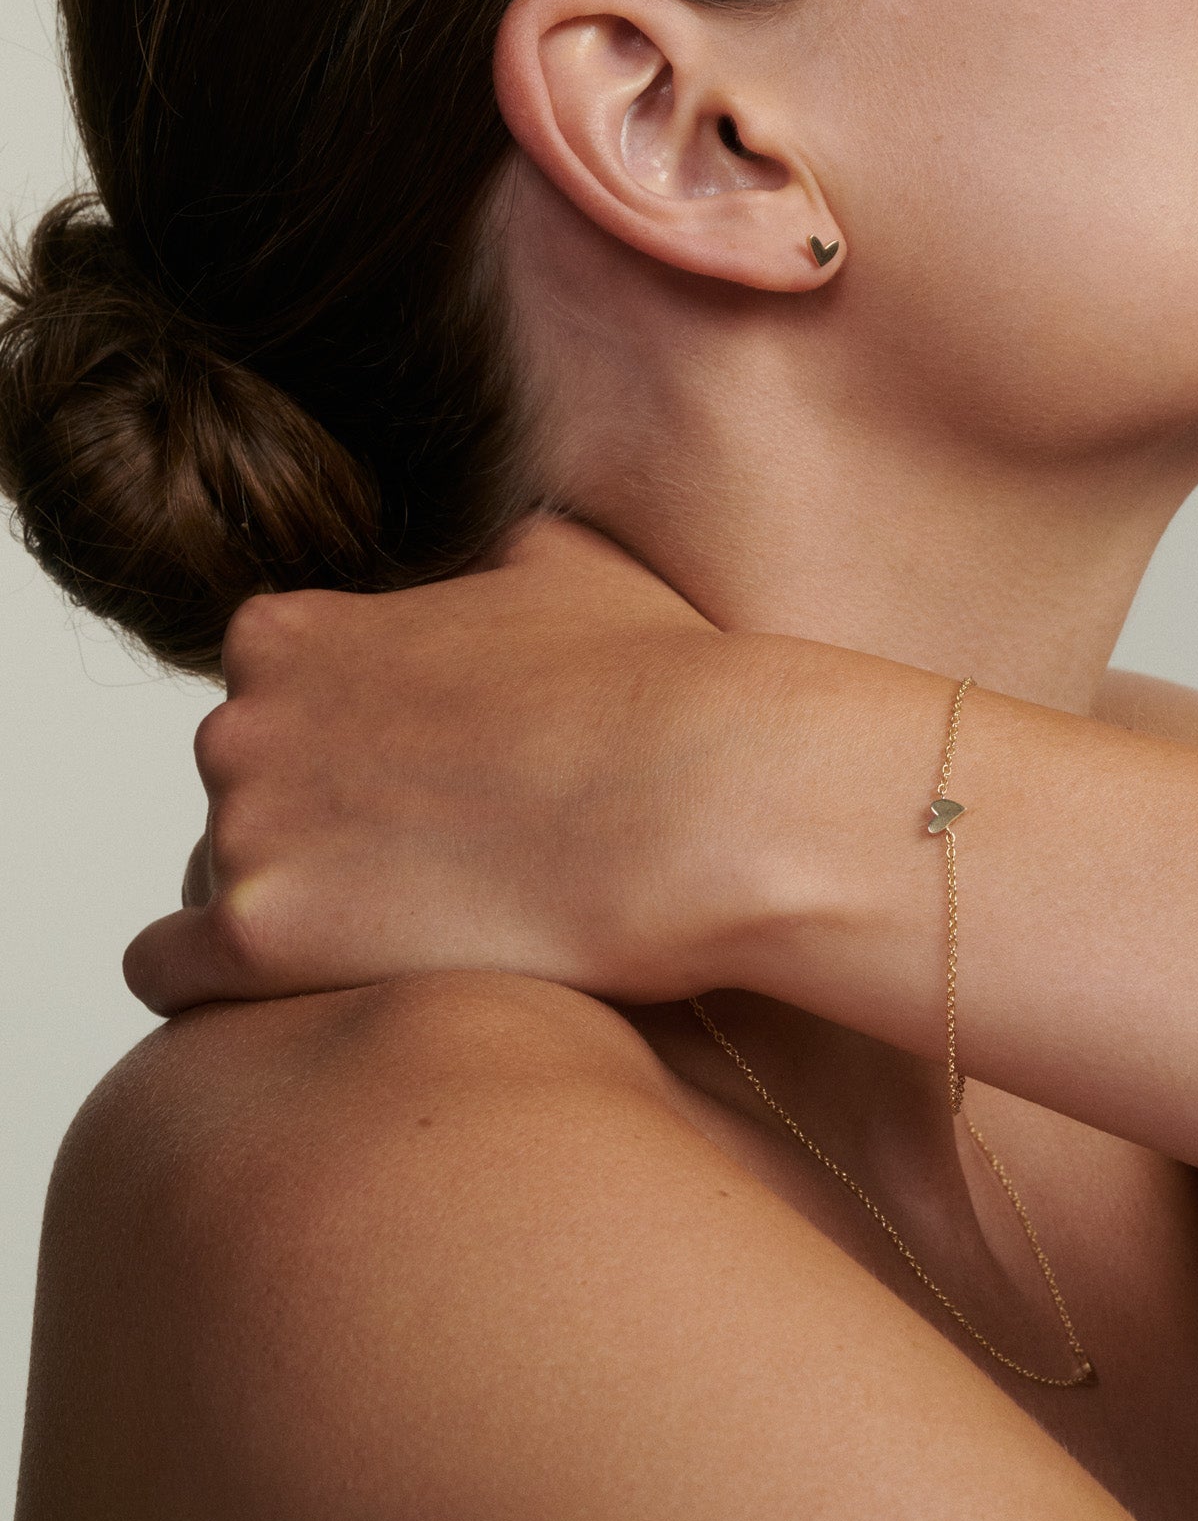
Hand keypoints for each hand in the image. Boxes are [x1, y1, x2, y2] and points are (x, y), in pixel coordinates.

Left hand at [124, 516, 834, 1013]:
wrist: (706, 801)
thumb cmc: (658, 683)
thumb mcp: (566, 565)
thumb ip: (486, 552)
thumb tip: (496, 535)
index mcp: (295, 632)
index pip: (268, 695)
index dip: (346, 741)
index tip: (419, 782)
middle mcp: (242, 717)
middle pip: (242, 789)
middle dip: (318, 822)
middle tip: (430, 862)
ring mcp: (243, 826)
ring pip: (218, 882)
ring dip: (297, 904)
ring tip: (413, 930)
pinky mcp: (258, 935)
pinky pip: (170, 972)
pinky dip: (224, 983)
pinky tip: (306, 986)